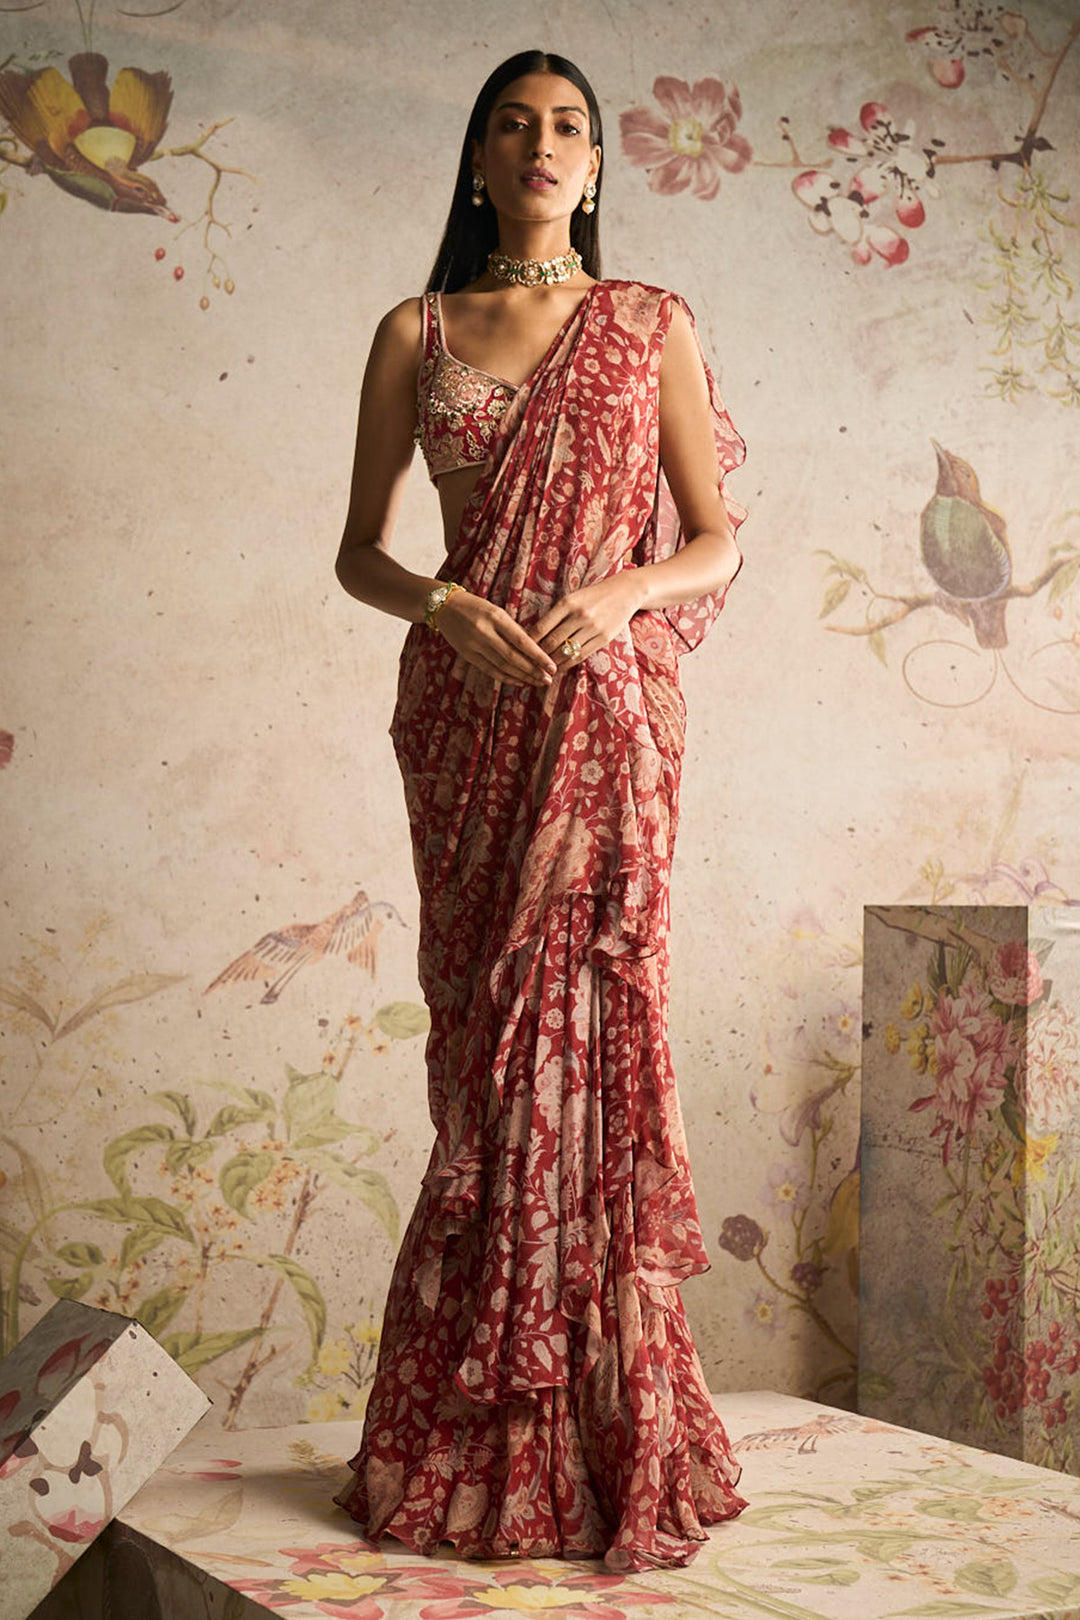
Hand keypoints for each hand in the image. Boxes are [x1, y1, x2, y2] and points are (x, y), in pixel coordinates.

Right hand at [434, 590, 556, 687]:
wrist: (443, 606)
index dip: (538, 656)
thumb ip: (512, 629)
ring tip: (538, 682)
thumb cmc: (475, 606)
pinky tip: (519, 681)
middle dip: (533, 670)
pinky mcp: (466, 654)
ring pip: (502, 666)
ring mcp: (473, 644)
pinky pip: (489, 670)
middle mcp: (484, 631)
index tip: (552, 666)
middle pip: (513, 657)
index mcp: (496, 616)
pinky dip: (506, 677)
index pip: (521, 640)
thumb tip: (534, 648)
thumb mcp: (495, 610)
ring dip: (522, 677)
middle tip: (548, 680)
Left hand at [531, 571, 646, 669]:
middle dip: (537, 655)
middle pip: (551, 642)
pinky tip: (558, 668)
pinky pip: (580, 656)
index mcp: (567, 603)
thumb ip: (555, 614)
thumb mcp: (572, 598)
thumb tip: (533, 635)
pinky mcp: (603, 638)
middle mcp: (579, 615)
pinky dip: (566, 664)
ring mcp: (592, 628)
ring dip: (551, 663)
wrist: (625, 592)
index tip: (520, 649)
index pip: (541, 627)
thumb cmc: (593, 595)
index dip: (529, 642)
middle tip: (528, 664)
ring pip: (565, 652)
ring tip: (541, 669)